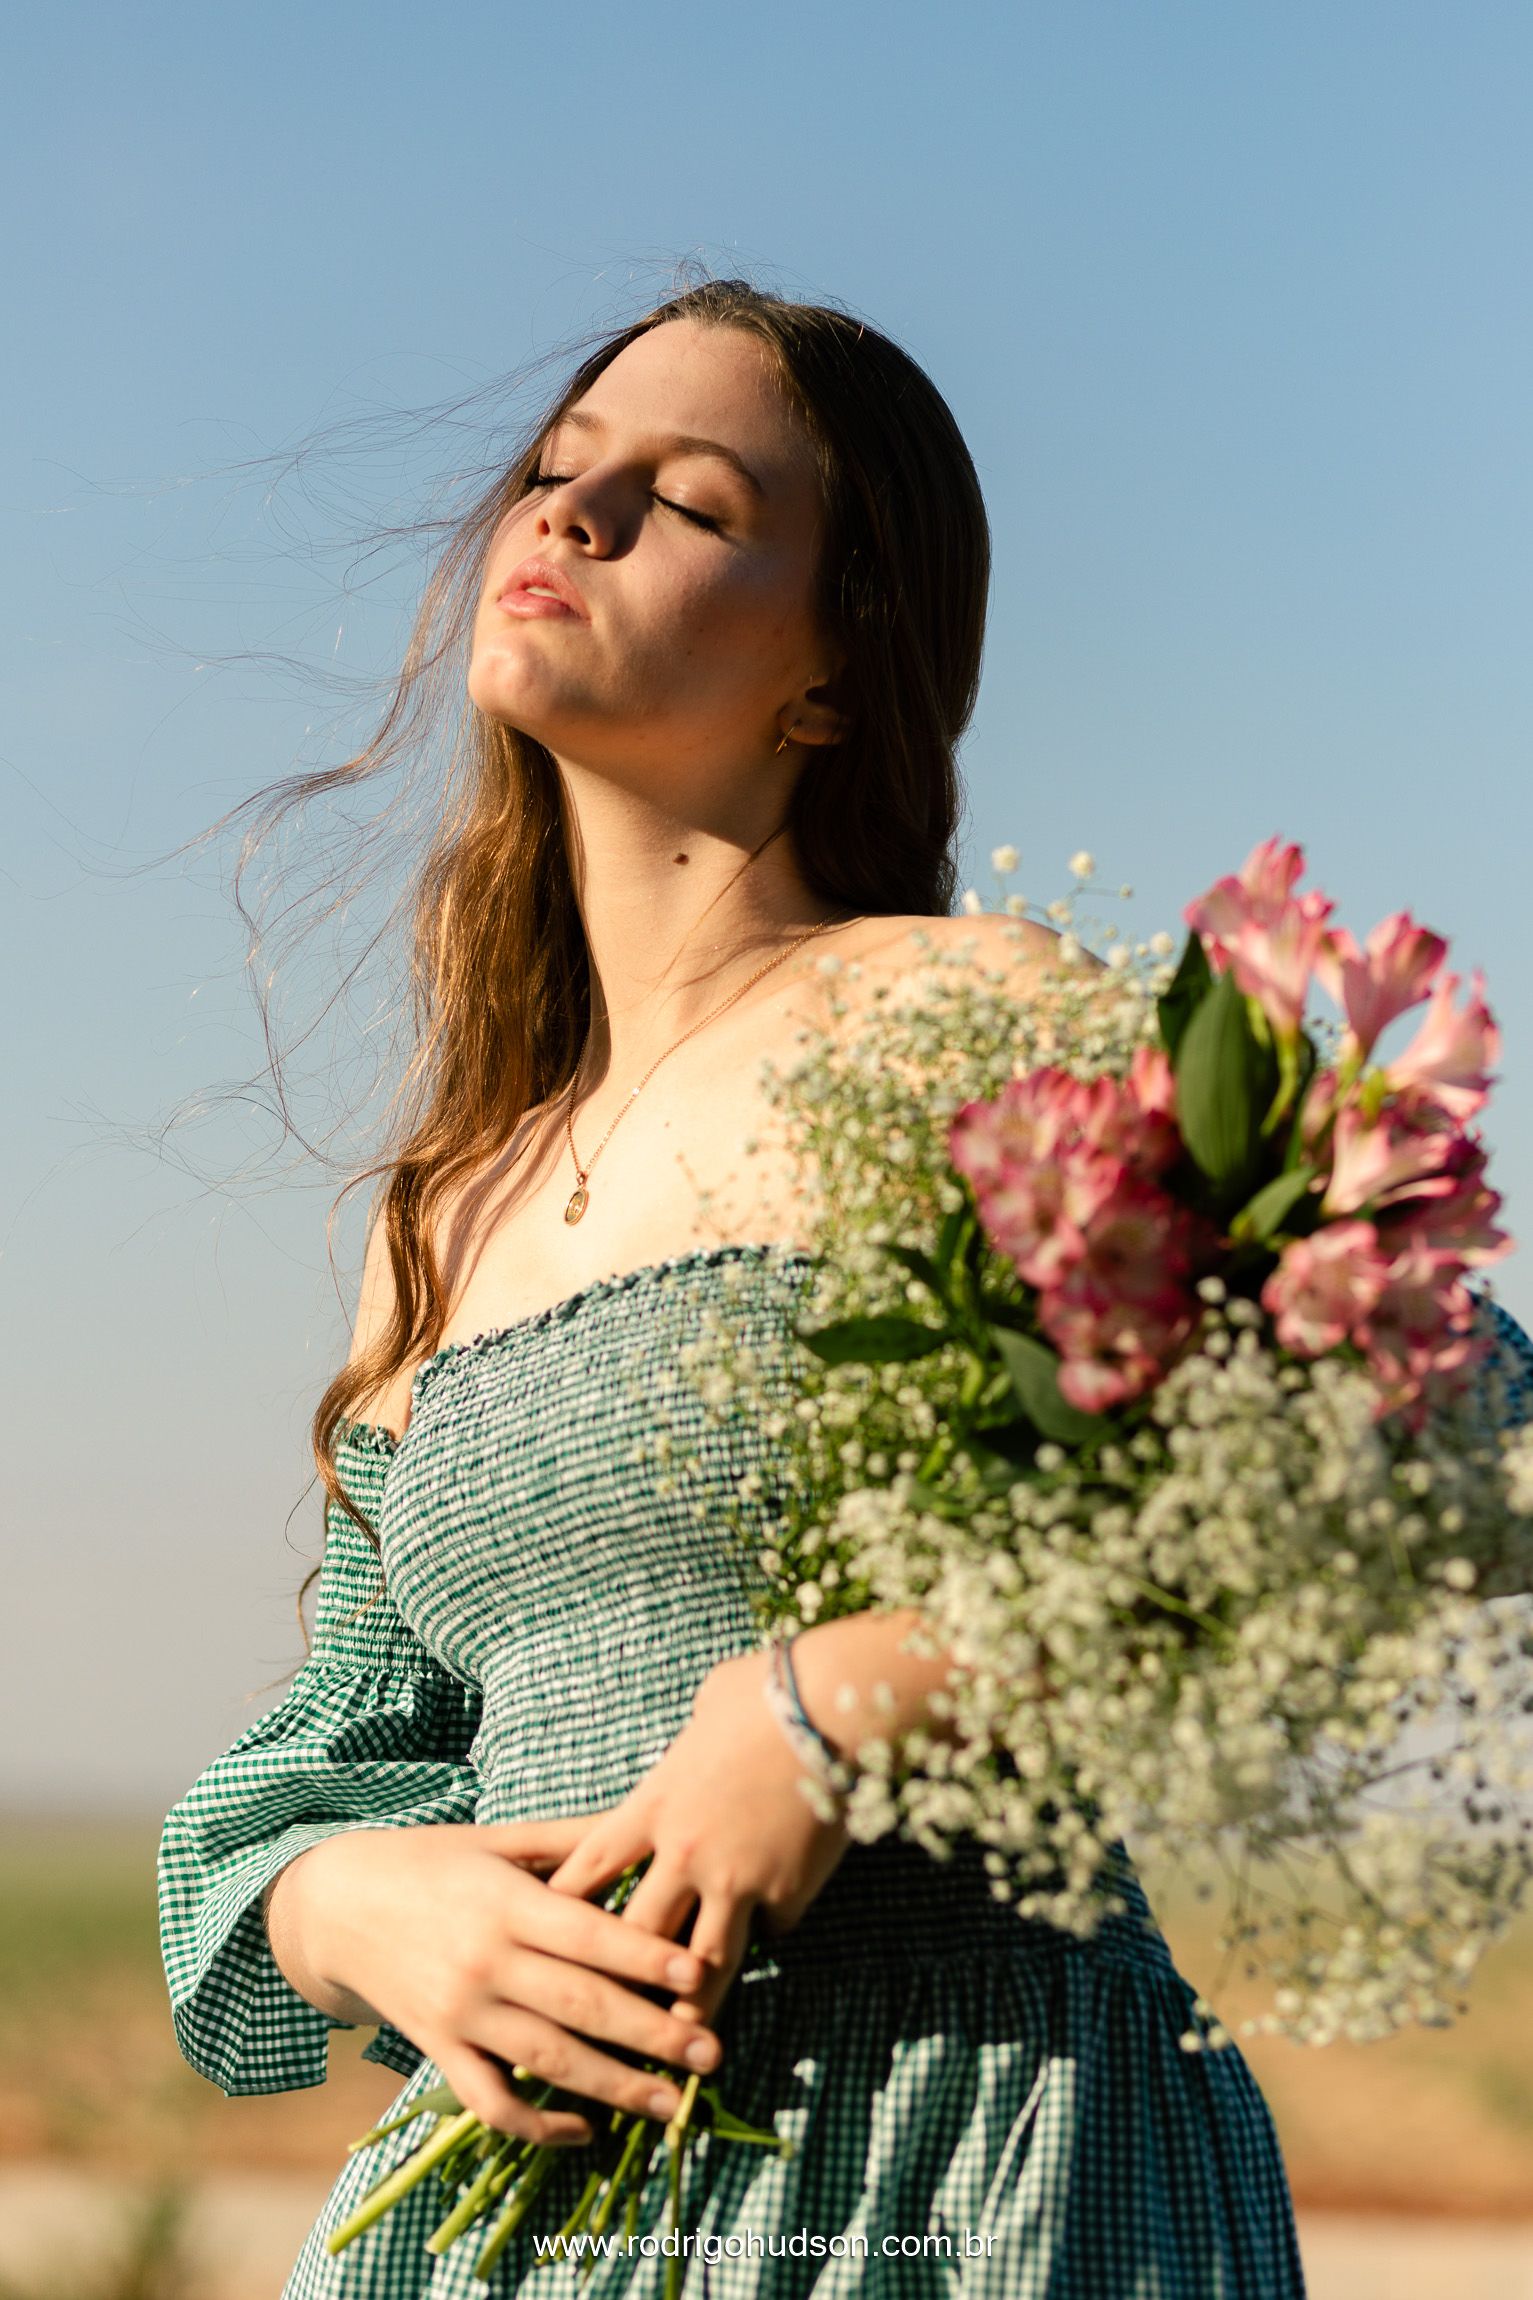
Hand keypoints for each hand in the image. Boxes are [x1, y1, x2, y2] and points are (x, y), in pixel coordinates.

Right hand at [269, 1823, 726, 2142]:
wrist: (335, 1906)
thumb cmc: (430, 1861)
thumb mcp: (497, 1838)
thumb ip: (569, 1839)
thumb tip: (643, 1823)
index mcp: (506, 1903)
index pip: (587, 1934)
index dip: (644, 1955)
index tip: (698, 1973)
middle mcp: (485, 1962)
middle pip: (579, 2004)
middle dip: (650, 2033)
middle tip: (711, 2054)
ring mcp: (459, 2013)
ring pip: (545, 2060)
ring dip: (613, 2087)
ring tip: (672, 2105)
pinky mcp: (438, 2050)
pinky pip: (490, 2101)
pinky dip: (537, 2126)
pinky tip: (586, 2132)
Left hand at [489, 1650, 853, 2030]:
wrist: (833, 1708)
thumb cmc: (764, 1693)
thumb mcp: (705, 1709)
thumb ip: (688, 1749)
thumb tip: (693, 1738)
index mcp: (652, 1804)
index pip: (589, 1870)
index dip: (563, 1908)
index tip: (541, 1938)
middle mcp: (685, 1852)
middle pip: (633, 1935)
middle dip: (615, 1978)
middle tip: (600, 2015)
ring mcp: (737, 1879)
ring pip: (699, 1964)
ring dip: (688, 2005)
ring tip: (679, 2043)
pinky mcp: (787, 1891)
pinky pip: (773, 1925)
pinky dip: (771, 1930)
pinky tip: (774, 1932)